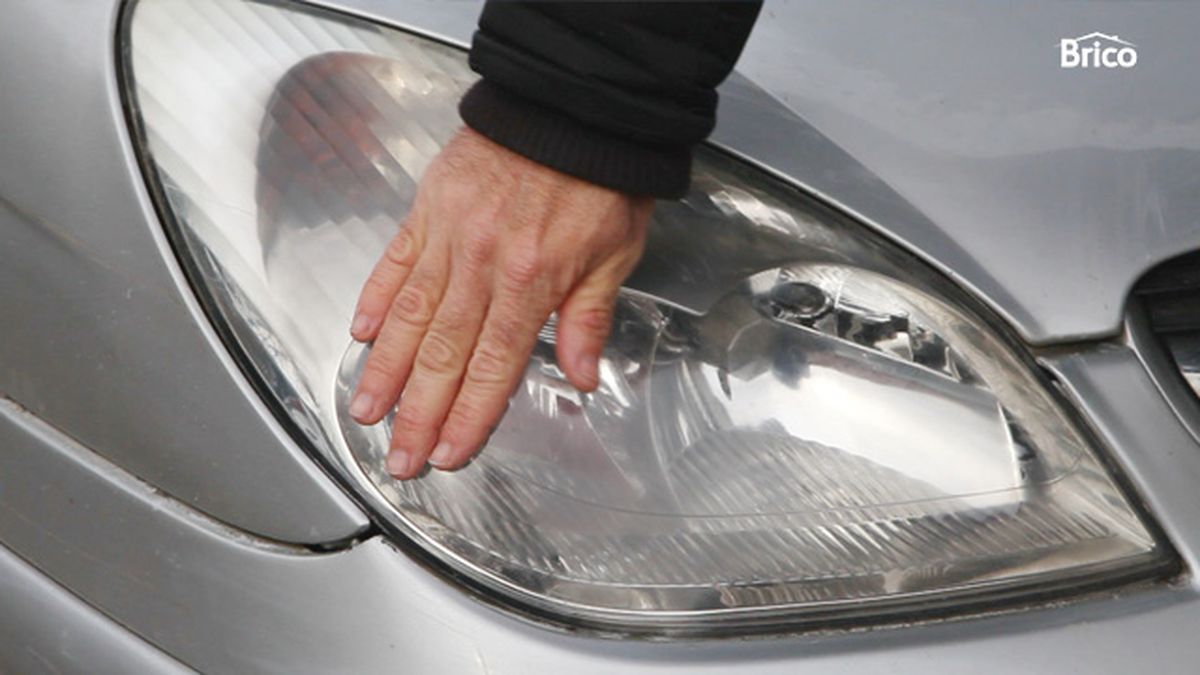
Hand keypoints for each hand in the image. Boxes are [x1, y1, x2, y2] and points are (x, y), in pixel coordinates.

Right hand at [349, 127, 652, 478]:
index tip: (449, 454)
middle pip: (443, 354)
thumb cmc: (599, 177)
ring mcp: (449, 237)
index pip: (494, 365)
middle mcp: (483, 265)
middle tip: (399, 458)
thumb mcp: (616, 252)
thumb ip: (590, 317)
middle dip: (419, 413)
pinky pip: (394, 263)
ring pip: (409, 317)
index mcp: (533, 281)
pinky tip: (361, 336)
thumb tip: (582, 377)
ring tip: (366, 413)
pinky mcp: (428, 209)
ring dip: (386, 371)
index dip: (469, 416)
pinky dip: (374, 300)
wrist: (569, 105)